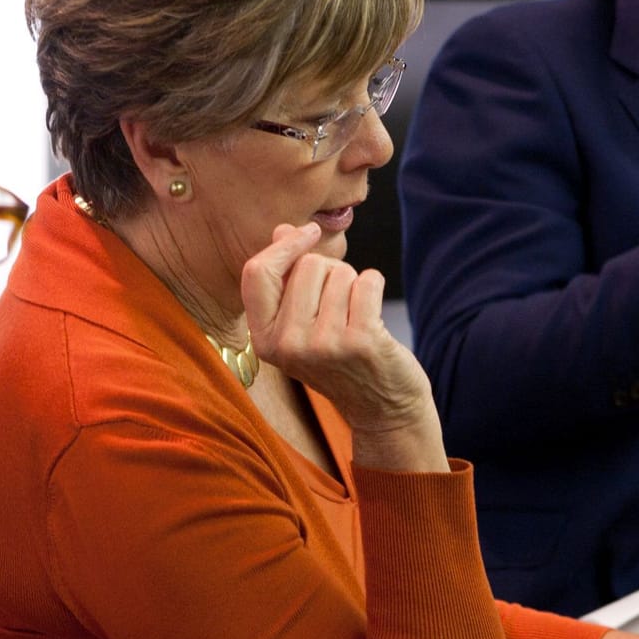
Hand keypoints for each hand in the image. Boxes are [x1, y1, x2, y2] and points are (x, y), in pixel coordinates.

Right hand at [241, 222, 445, 469]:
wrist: (381, 408)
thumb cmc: (340, 359)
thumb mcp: (301, 324)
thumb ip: (287, 278)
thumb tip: (282, 230)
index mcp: (264, 340)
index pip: (257, 273)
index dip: (284, 246)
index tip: (308, 233)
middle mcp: (287, 345)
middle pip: (307, 264)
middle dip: (329, 271)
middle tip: (339, 306)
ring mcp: (323, 345)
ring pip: (340, 271)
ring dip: (353, 284)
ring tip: (354, 317)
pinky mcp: (360, 342)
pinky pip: (368, 280)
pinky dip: (374, 287)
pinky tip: (373, 317)